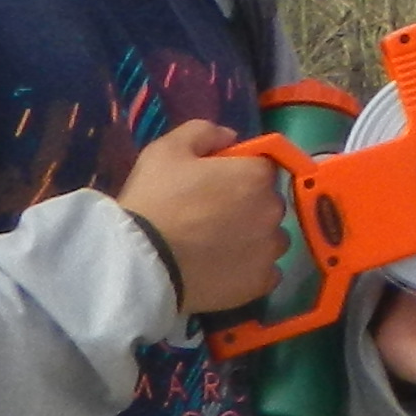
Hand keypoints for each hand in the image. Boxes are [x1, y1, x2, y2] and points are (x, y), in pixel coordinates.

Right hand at [117, 120, 286, 313]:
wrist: (141, 262)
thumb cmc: (155, 200)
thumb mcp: (167, 150)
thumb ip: (204, 133)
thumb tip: (230, 137)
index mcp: (256, 176)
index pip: (261, 168)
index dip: (237, 174)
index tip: (212, 185)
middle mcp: (273, 211)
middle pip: (267, 203)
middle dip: (247, 205)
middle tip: (208, 217)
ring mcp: (270, 250)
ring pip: (270, 239)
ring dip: (252, 239)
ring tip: (215, 247)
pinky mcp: (261, 283)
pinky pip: (266, 272)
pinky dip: (250, 270)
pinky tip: (223, 269)